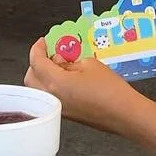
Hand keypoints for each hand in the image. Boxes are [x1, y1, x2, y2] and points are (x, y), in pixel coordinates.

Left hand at [25, 37, 143, 133]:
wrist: (124, 113)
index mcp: (55, 82)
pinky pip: (50, 96)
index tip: (43, 42)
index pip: (36, 62)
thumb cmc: (110, 90)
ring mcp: (58, 107)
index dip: (37, 48)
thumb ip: (70, 61)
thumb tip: (61, 61)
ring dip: (43, 75)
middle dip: (37, 63)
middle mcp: (52, 97)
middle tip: (50, 52)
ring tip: (60, 65)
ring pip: (38, 89)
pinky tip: (67, 78)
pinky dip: (51, 85)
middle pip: (31, 77)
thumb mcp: (89, 64)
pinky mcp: (66, 114)